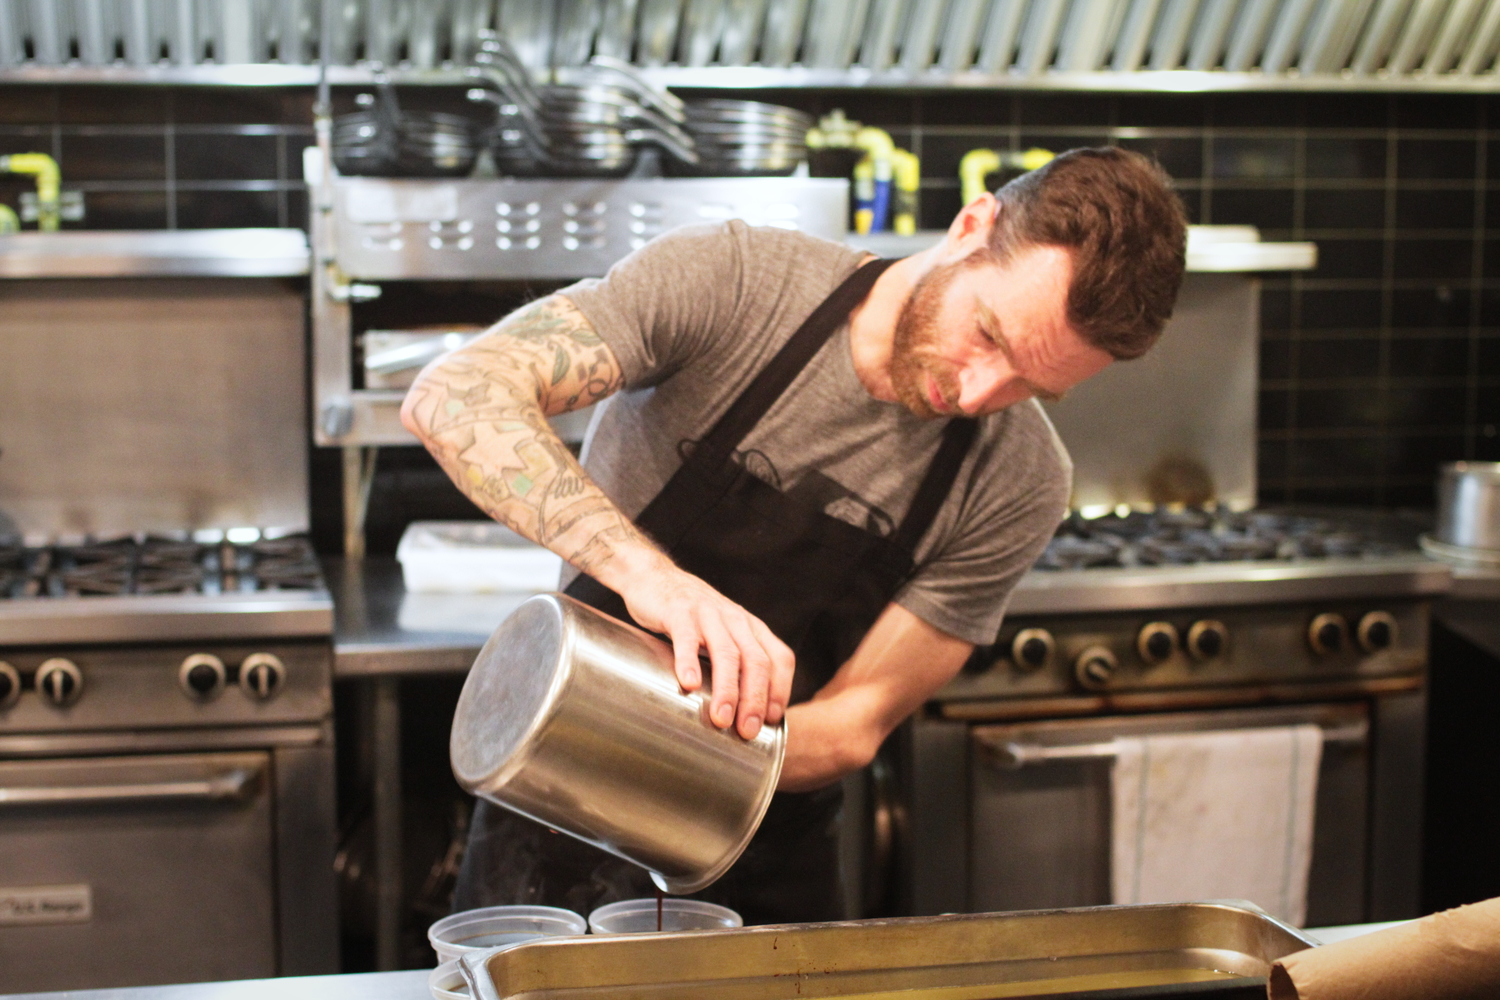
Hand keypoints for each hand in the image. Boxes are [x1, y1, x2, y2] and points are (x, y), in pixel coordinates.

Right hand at [615, 554, 793, 739]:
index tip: (772, 721)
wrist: (653, 576)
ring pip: (727, 653)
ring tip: (722, 719)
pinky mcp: (678, 612)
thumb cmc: (690, 617)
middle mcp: (735, 619)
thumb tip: (741, 715)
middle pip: (756, 661)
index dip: (780, 690)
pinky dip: (689, 662)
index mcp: (750, 627)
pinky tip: (688, 685)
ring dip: (727, 689)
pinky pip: (687, 638)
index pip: (780, 658)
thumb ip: (734, 664)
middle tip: (747, 731)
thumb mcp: (722, 634)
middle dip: (755, 699)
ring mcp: (708, 614)